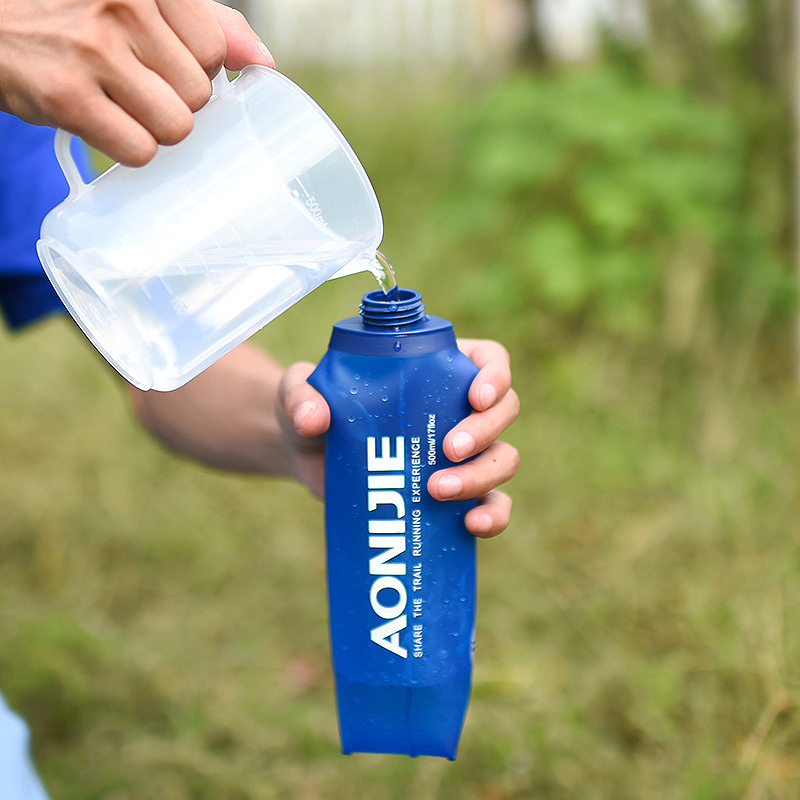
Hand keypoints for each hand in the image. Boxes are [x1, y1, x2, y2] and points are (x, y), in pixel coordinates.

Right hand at [0, 0, 273, 165]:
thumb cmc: (68, 15)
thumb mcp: (138, 0)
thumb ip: (206, 23)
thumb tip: (263, 63)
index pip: (214, 51)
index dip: (193, 68)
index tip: (160, 63)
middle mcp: (122, 4)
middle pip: (198, 94)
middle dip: (172, 100)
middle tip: (131, 83)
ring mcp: (94, 50)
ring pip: (176, 126)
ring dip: (152, 127)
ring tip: (116, 101)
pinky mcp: (68, 96)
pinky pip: (140, 150)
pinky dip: (127, 148)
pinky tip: (101, 120)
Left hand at [279, 339, 519, 537]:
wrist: (305, 455)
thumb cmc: (312, 407)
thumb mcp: (299, 390)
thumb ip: (300, 395)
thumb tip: (312, 419)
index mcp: (436, 368)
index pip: (489, 360)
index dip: (495, 376)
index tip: (475, 397)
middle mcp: (458, 407)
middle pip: (505, 410)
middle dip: (486, 431)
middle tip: (448, 449)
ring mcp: (460, 454)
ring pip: (503, 458)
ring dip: (482, 475)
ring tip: (437, 490)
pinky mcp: (453, 494)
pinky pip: (492, 505)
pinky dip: (493, 516)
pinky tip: (471, 525)